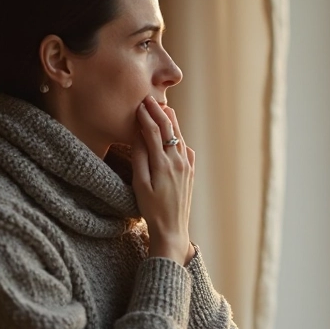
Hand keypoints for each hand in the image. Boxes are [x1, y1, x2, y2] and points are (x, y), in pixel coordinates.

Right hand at [130, 96, 195, 265]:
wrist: (172, 228)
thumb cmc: (151, 209)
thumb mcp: (139, 184)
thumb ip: (139, 158)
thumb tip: (139, 135)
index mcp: (163, 164)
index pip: (154, 132)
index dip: (146, 116)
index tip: (139, 105)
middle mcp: (179, 161)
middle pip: (169, 129)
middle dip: (159, 112)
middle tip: (149, 100)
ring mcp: (187, 166)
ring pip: (179, 136)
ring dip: (170, 121)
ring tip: (162, 108)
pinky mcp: (191, 171)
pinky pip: (185, 148)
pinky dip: (178, 136)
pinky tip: (174, 133)